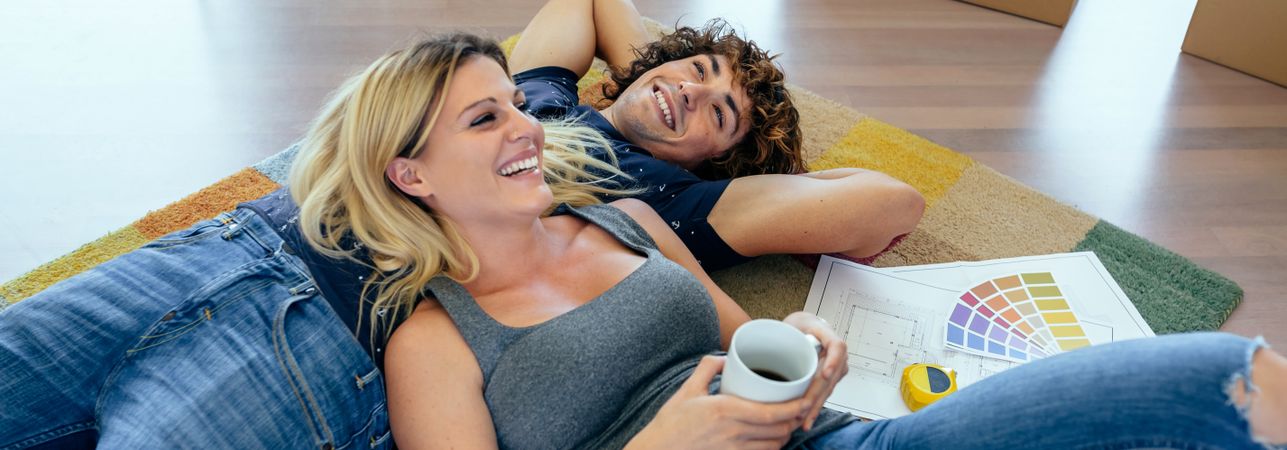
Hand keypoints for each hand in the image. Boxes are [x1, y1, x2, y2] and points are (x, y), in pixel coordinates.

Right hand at [627, 355, 807, 449]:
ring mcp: (733, 449)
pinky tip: (772, 439)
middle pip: (778, 430)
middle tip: (801, 409)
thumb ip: (709, 367)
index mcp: (724, 410)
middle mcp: (733, 432)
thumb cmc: (670, 422)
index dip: (794, 408)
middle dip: (795, 420)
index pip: (771, 413)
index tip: (805, 400)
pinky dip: (772, 447)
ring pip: (773, 445)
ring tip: (789, 423)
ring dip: (785, 435)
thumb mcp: (687, 388)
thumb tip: (727, 358)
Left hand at [783, 311, 848, 430]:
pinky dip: (814, 408)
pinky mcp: (830, 380)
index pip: (837, 348)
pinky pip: (824, 395)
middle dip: (816, 394)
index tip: (825, 374)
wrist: (806, 328)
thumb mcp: (793, 324)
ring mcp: (836, 368)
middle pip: (830, 376)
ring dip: (815, 406)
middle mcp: (837, 354)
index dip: (832, 361)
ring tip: (804, 420)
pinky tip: (806, 420)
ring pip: (827, 389)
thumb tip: (774, 347)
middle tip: (803, 407)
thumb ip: (786, 334)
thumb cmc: (799, 325)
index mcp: (829, 336)